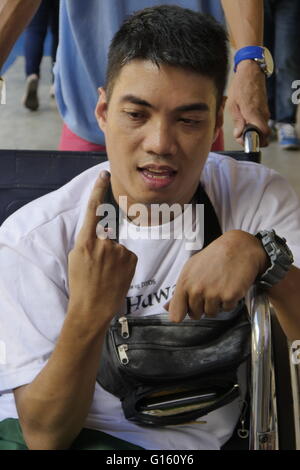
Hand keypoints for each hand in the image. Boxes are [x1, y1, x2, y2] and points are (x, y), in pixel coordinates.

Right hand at [68, 171, 136, 324]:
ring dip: (113, 257)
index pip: (93, 209)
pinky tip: (115, 276)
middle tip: (98, 268)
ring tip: (106, 275)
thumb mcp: (76, 258)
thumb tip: (99, 229)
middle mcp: (103, 242)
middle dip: (103, 245)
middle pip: (107, 231)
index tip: (105, 174)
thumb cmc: (81, 284)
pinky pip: (127, 255)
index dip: (99, 190)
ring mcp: (119, 251)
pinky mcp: (131, 259)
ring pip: (118, 246)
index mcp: (85, 241)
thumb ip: (87, 240)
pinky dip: (122, 264)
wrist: (92, 309)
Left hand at [166, 230, 267, 321]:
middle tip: (209, 291)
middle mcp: (197, 290)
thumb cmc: (214, 257)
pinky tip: (230, 287)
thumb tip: (167, 308)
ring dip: (216, 304)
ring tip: (220, 287)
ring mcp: (213, 293)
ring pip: (211, 313)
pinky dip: (229, 301)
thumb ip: (179, 291)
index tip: (185, 313)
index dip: (181, 315)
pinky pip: (227, 309)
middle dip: (201, 307)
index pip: (176, 313)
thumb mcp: (190, 269)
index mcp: (184, 283)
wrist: (238, 247)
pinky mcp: (229, 296)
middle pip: (195, 315)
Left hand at [227, 60, 269, 146]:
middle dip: (253, 138)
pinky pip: (261, 121)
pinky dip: (254, 124)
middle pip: (263, 134)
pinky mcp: (264, 109)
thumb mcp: (232, 104)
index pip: (263, 133)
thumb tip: (239, 134)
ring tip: (241, 126)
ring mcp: (265, 111)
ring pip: (262, 128)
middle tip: (240, 135)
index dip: (254, 140)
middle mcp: (262, 113)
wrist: (251, 71)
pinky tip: (245, 120)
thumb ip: (237, 120)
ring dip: (253, 131)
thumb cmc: (240, 85)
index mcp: (253, 112)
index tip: (243, 139)